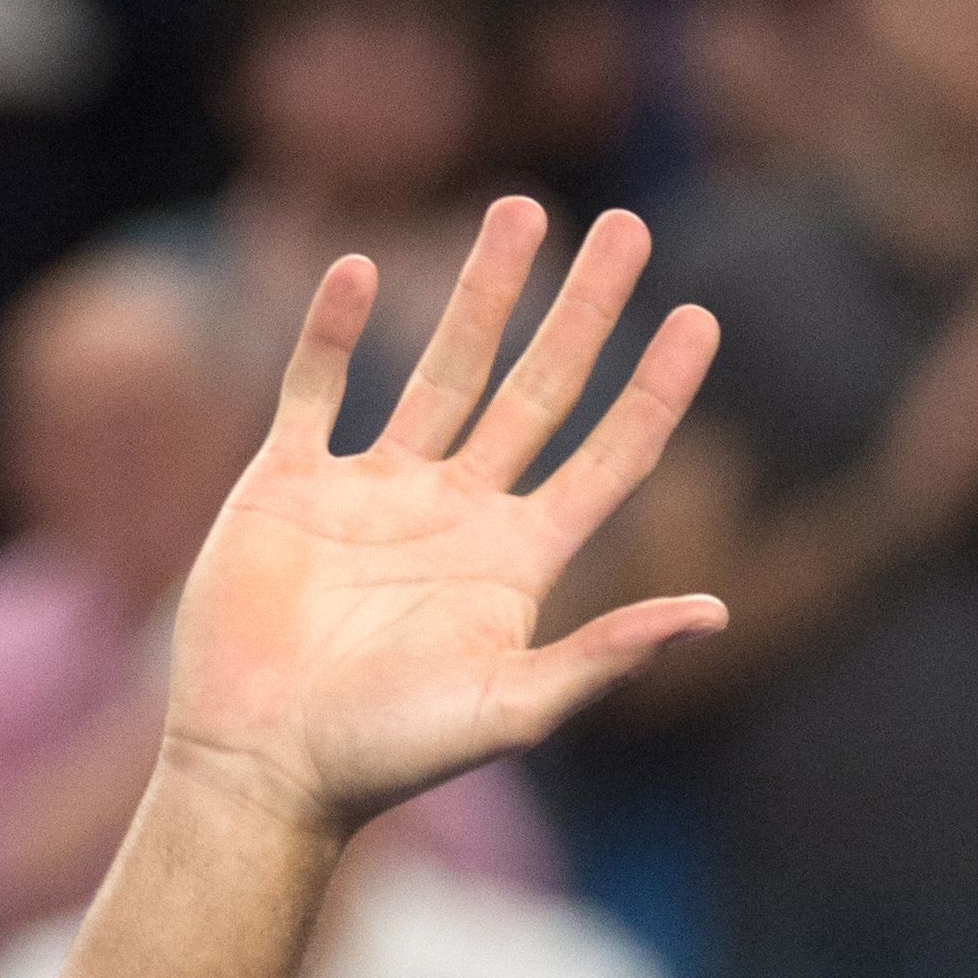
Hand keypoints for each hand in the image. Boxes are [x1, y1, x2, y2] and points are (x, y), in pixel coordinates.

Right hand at [157, 200, 724, 838]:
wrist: (263, 767)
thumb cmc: (388, 756)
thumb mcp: (512, 709)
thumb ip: (606, 656)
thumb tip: (715, 612)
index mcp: (517, 562)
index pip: (608, 458)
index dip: (655, 393)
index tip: (701, 319)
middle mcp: (458, 513)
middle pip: (537, 389)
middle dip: (582, 308)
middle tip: (627, 223)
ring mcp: (375, 492)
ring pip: (442, 369)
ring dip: (480, 292)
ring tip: (520, 210)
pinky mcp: (289, 485)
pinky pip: (316, 388)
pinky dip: (333, 331)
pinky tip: (356, 268)